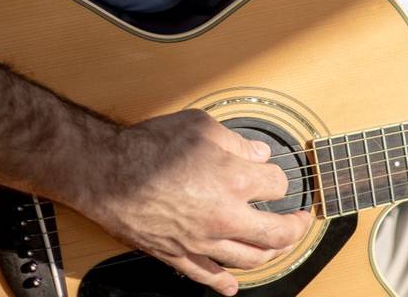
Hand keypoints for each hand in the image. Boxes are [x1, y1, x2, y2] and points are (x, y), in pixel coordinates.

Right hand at [80, 109, 310, 295]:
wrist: (105, 172)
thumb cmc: (149, 146)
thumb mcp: (201, 126)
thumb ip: (237, 142)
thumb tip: (259, 153)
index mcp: (235, 179)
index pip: (277, 185)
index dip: (279, 177)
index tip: (274, 174)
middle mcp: (224, 215)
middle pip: (276, 233)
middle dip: (295, 228)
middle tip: (301, 221)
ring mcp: (202, 240)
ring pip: (249, 259)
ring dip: (270, 254)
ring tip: (277, 245)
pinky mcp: (178, 254)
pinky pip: (207, 275)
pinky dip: (225, 282)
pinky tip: (233, 285)